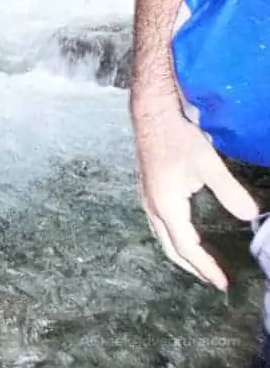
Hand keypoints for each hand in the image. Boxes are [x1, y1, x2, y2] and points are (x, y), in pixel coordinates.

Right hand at [134, 107, 258, 289]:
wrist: (151, 116)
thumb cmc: (177, 138)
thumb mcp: (208, 163)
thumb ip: (229, 191)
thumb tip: (252, 215)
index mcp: (166, 205)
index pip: (187, 246)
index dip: (205, 266)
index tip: (223, 282)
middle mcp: (152, 208)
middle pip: (170, 248)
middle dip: (192, 267)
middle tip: (214, 279)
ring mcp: (146, 200)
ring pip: (162, 238)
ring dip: (182, 255)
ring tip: (201, 264)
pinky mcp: (147, 192)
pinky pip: (159, 226)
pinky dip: (173, 240)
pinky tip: (184, 236)